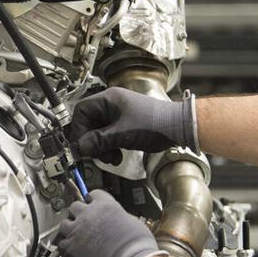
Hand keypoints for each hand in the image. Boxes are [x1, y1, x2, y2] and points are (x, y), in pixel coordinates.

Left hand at [56, 190, 164, 256]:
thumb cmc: (137, 247)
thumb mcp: (134, 223)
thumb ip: (120, 217)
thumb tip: (118, 220)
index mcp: (105, 205)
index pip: (93, 194)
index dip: (94, 200)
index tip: (93, 204)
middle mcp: (88, 215)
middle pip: (75, 206)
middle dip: (79, 213)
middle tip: (84, 221)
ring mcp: (77, 231)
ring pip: (64, 223)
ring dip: (69, 228)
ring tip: (76, 236)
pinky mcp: (70, 248)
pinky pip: (61, 243)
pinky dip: (66, 246)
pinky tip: (73, 250)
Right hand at [70, 87, 196, 163]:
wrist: (179, 128)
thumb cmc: (156, 124)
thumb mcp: (122, 134)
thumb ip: (99, 140)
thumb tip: (81, 146)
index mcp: (109, 99)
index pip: (82, 111)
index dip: (79, 129)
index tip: (82, 145)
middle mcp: (112, 105)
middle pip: (89, 123)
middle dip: (92, 142)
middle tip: (97, 154)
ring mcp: (119, 115)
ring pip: (99, 132)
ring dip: (102, 147)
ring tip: (111, 157)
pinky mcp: (125, 125)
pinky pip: (109, 136)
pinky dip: (110, 147)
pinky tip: (117, 155)